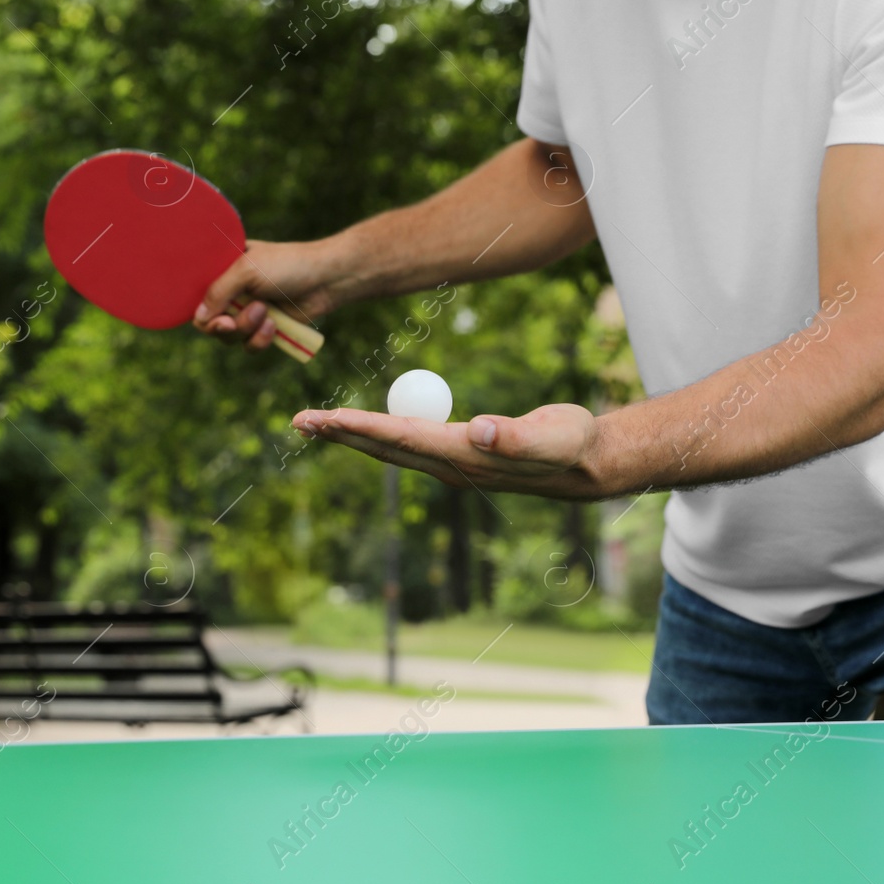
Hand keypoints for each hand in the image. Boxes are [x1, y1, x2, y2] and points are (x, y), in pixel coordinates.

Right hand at [193, 239, 337, 350]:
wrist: (326, 279)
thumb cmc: (287, 265)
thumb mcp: (247, 270)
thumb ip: (219, 291)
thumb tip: (199, 317)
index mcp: (225, 270)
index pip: (199, 296)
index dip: (203, 311)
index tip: (218, 315)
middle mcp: (234, 292)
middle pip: (211, 322)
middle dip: (226, 325)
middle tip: (232, 322)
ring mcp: (250, 311)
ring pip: (230, 337)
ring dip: (247, 329)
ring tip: (266, 313)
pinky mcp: (266, 329)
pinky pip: (250, 346)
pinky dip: (260, 340)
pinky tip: (275, 325)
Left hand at [291, 402, 616, 499]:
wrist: (586, 465)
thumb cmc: (572, 444)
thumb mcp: (552, 436)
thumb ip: (515, 435)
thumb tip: (477, 429)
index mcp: (464, 457)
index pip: (401, 439)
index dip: (362, 428)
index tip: (326, 418)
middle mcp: (449, 465)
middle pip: (383, 448)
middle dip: (340, 435)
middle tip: (298, 421)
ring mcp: (451, 464)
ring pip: (390, 448)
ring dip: (351, 435)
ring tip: (317, 423)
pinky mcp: (457, 455)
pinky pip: (406, 443)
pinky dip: (377, 432)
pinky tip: (362, 426)